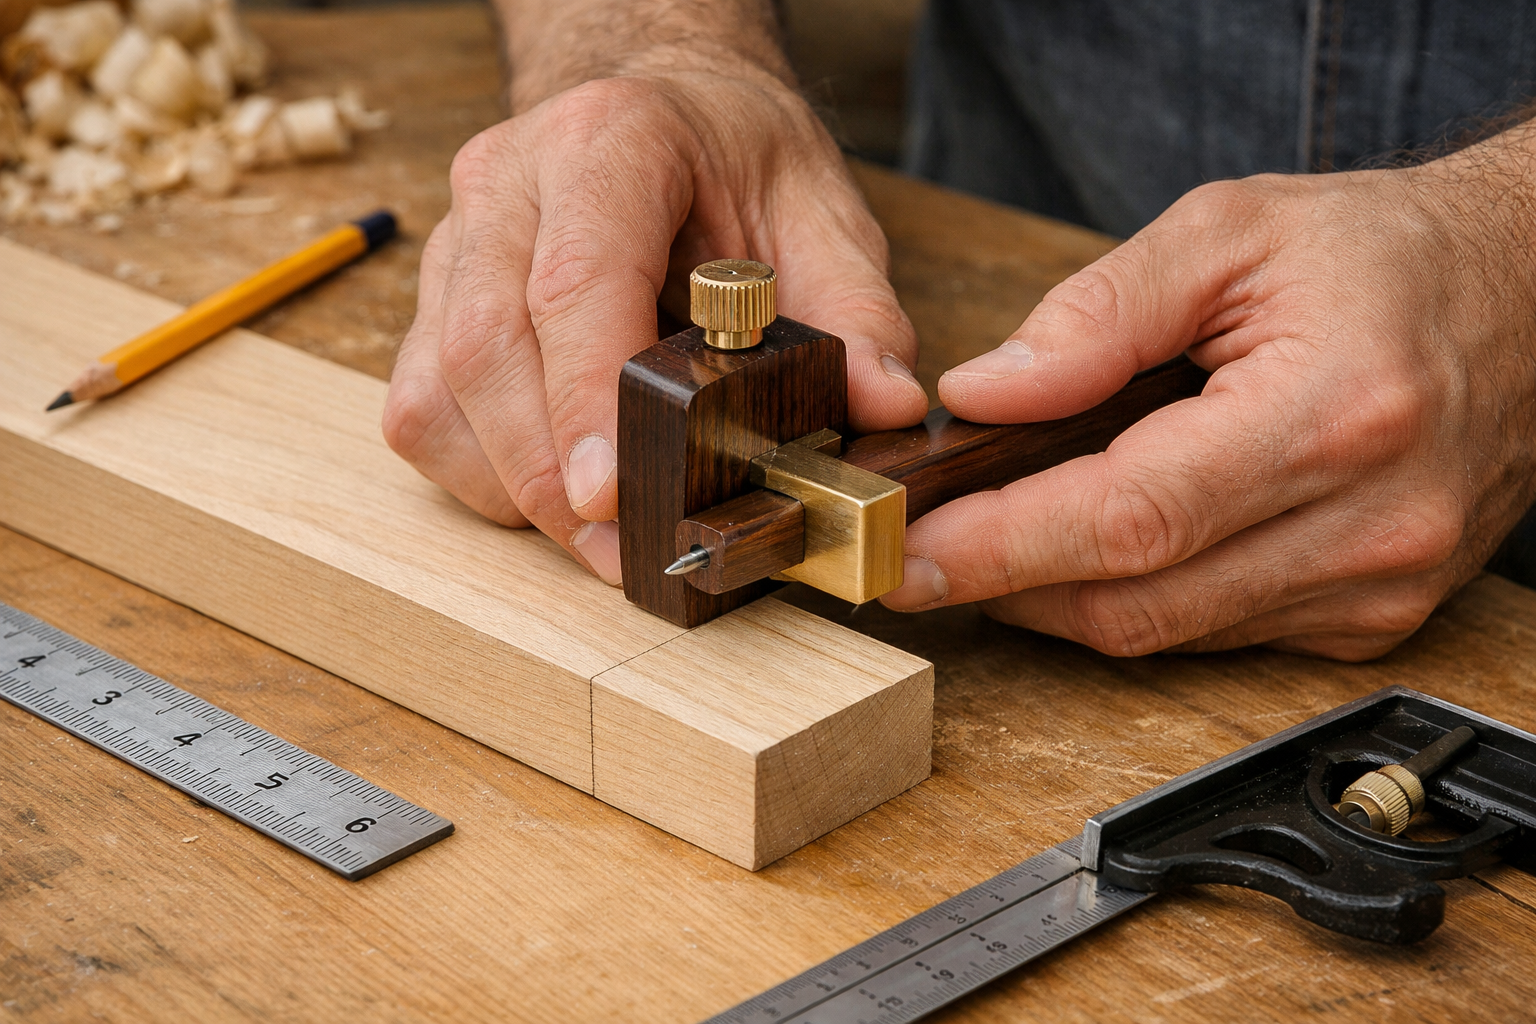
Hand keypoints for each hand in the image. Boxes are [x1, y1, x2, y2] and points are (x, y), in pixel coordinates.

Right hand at [383, 49, 926, 583]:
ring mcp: (455, 239)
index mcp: (608, 142)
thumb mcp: (821, 208)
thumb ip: (858, 308)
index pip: (574, 280)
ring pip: (441, 391)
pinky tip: (550, 492)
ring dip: (513, 486)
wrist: (659, 102)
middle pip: (487, 349)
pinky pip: (424, 408)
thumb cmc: (732, 155)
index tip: (609, 495)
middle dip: (549, 475)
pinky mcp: (433, 297)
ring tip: (600, 539)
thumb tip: (885, 403)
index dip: (583, 398)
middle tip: (622, 555)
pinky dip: (480, 472)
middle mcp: (508, 183)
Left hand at [880, 129, 1535, 660]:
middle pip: (1136, 601)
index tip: (904, 555)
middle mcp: (1367, 524)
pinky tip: (1090, 550)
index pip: (1129, 517)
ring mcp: (1376, 587)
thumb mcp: (1230, 232)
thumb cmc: (1380, 257)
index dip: (1001, 546)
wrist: (1523, 294)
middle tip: (914, 554)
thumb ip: (1098, 314)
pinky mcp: (1371, 618)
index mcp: (1333, 414)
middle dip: (1003, 584)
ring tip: (990, 538)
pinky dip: (1132, 599)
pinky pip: (1211, 636)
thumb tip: (987, 394)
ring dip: (1057, 598)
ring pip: (1163, 634)